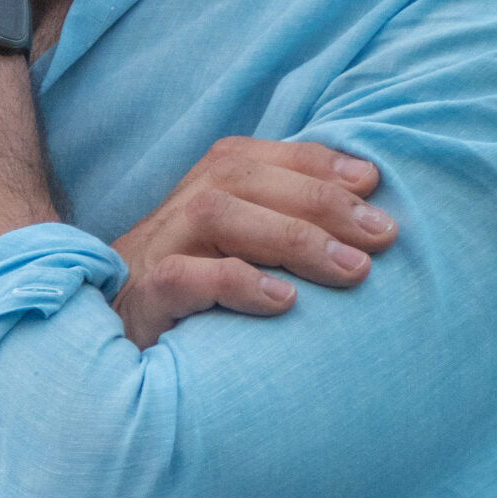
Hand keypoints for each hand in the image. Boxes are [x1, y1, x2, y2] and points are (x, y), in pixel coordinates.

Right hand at [112, 138, 396, 348]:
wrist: (115, 340)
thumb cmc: (198, 298)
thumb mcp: (242, 252)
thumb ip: (285, 224)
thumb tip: (366, 215)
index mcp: (206, 187)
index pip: (264, 157)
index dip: (320, 163)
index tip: (373, 183)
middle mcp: (180, 209)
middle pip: (244, 177)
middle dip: (321, 201)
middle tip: (381, 234)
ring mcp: (156, 250)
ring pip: (215, 215)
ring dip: (290, 236)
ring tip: (351, 269)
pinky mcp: (141, 298)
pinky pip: (181, 277)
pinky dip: (236, 283)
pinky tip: (284, 301)